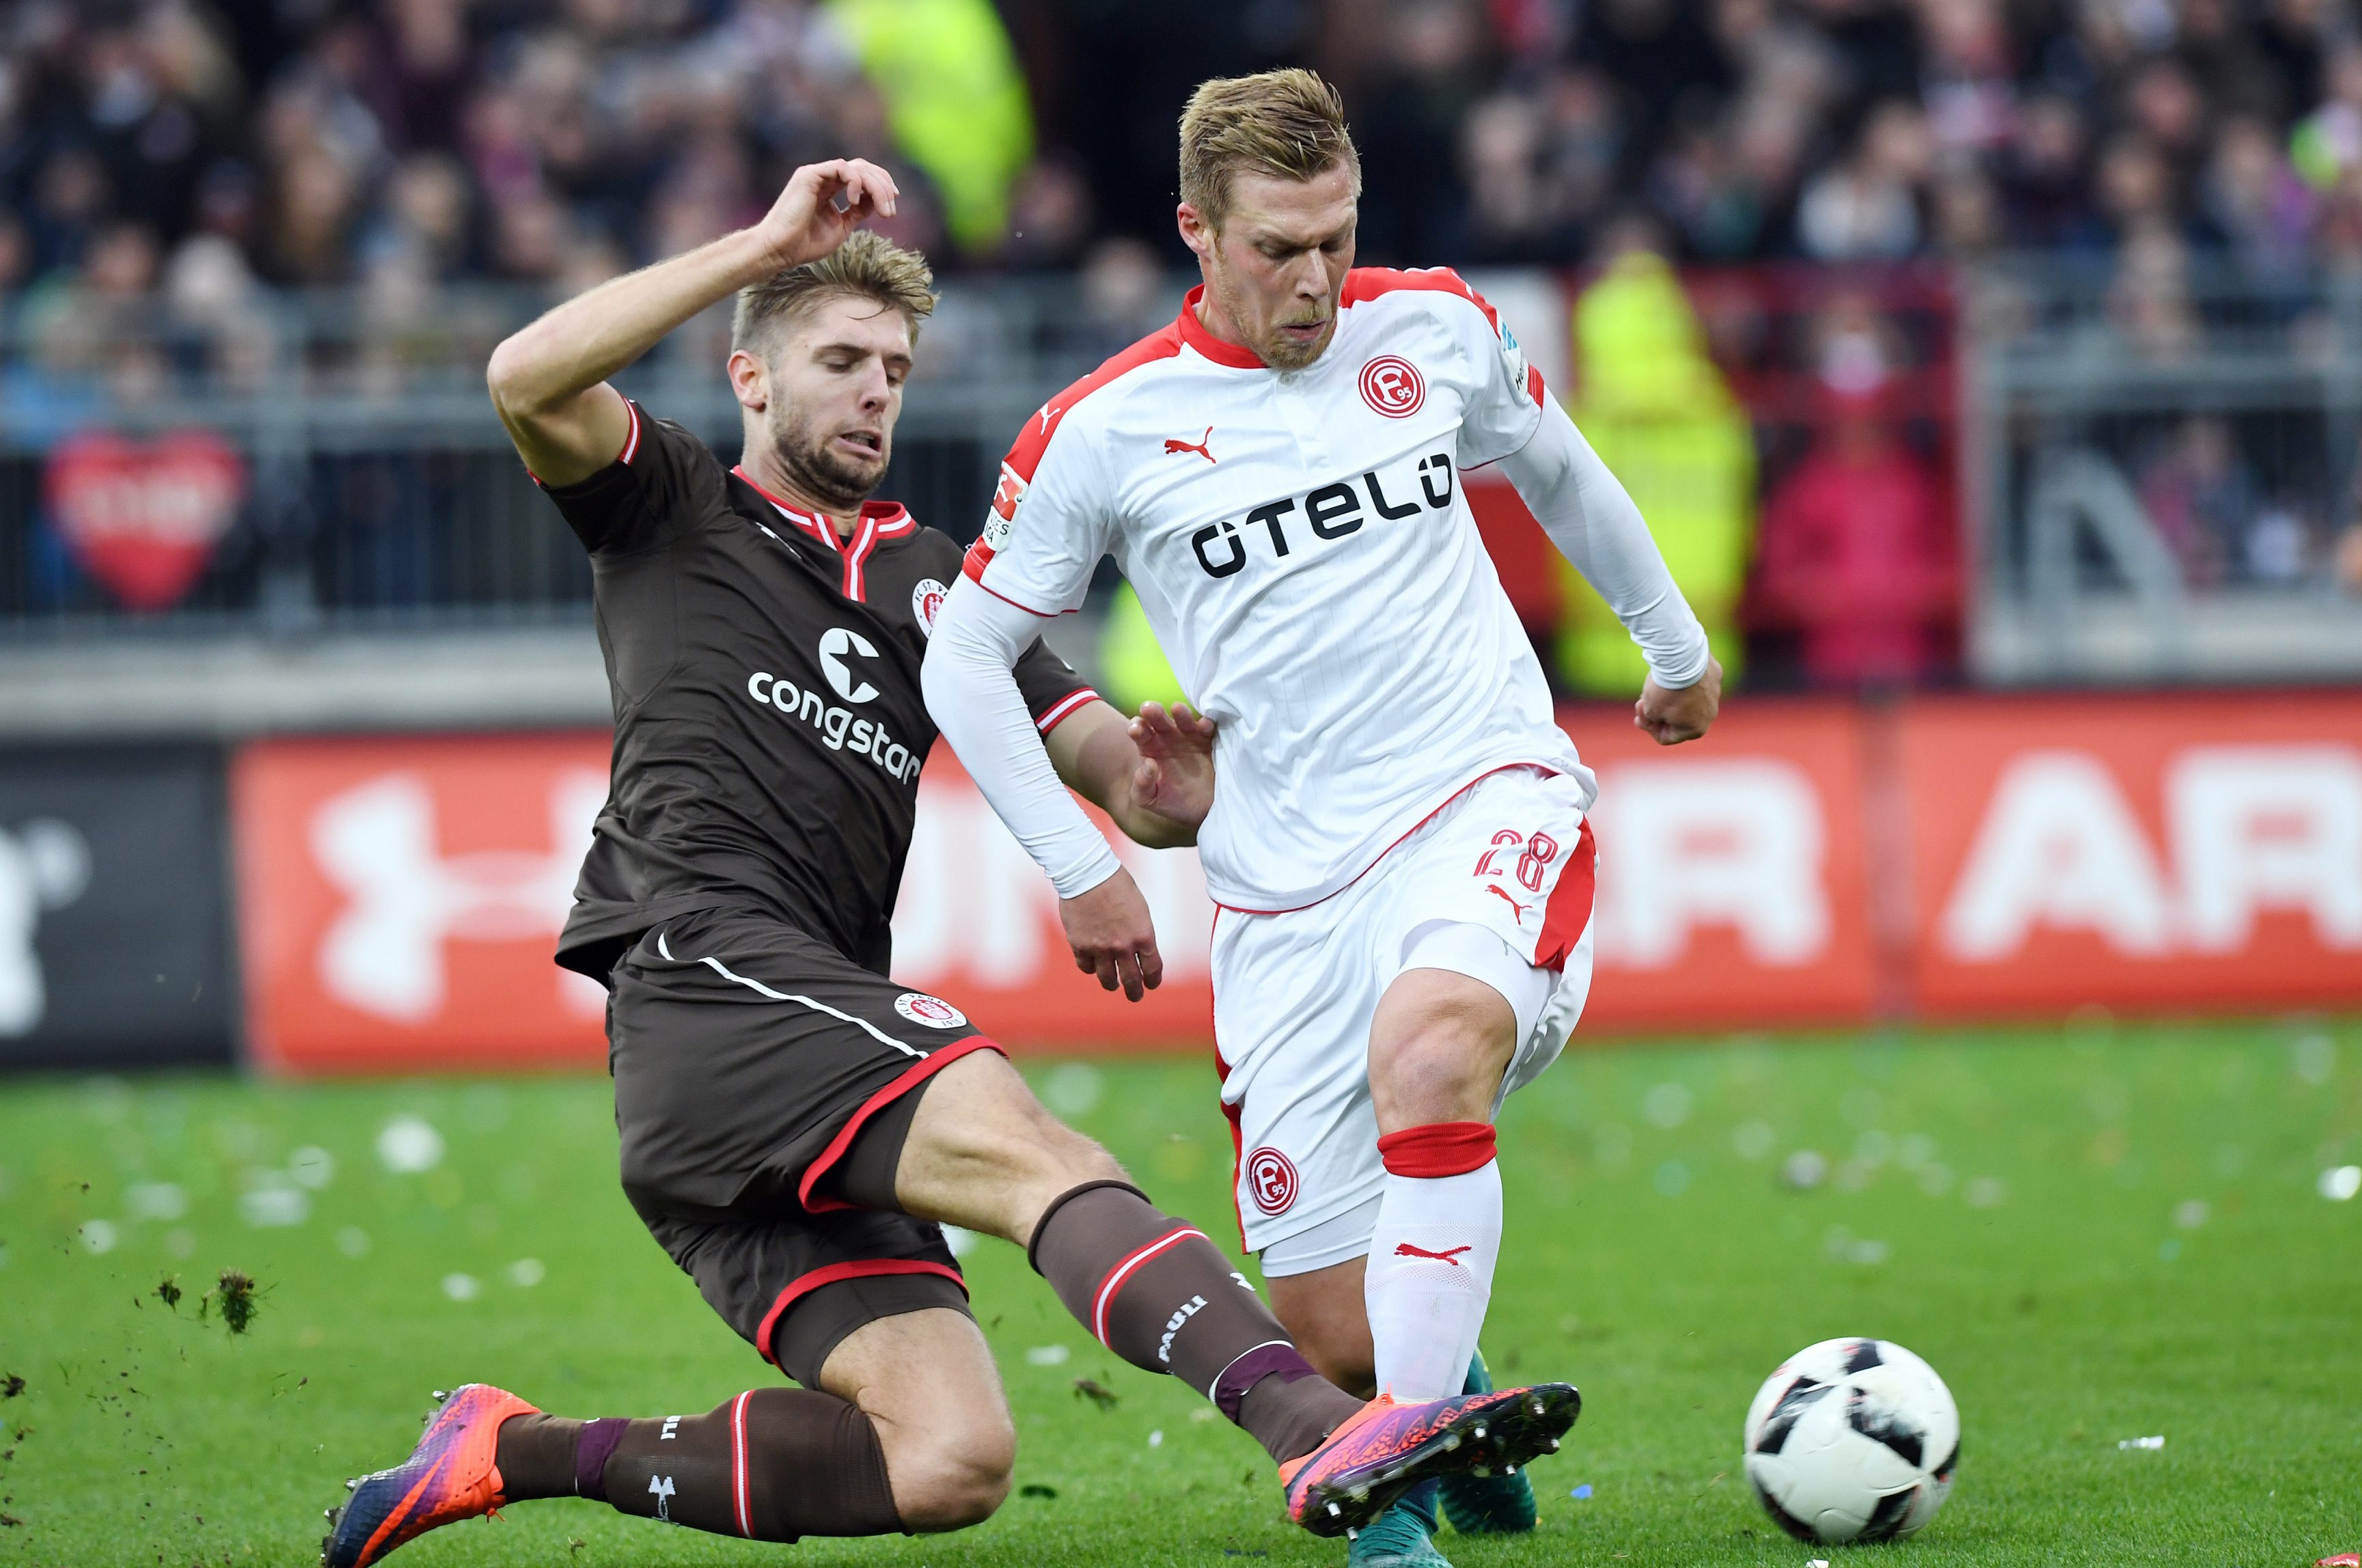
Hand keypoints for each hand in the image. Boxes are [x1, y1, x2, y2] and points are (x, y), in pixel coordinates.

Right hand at [753, 160, 899, 272]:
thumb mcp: (842, 226)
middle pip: (863, 168)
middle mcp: (824, 178)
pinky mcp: (810, 175)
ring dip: (876, 187)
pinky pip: (842, 168)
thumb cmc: (805, 243)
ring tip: (883, 209)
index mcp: (830, 188)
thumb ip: (858, 212)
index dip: (881, 187)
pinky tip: (854, 202)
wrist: (781, 249)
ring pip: (857, 167)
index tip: (893, 206)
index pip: (862, 177)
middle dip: (883, 186)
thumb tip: (878, 202)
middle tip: (891, 209)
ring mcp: (817, 174)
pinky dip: (855, 182)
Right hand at [1059, 868, 1162, 1001]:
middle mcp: (1123, 946)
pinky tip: (1093, 965)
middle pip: (1132, 981)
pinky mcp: (1079, 946)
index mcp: (1143, 935)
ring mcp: (1099, 948)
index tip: (1151, 984)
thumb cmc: (1116, 885)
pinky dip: (1090, 968)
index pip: (1152, 969)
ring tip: (1113, 985)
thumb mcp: (1139, 909)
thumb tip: (1137, 952)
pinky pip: (1086, 967)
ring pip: (1107, 980)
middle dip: (1135, 993)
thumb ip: (1139, 933)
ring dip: (1112, 984)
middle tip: (1136, 996)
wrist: (1087, 873)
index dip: (1153, 980)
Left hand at [1125, 701, 1217, 828]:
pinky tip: (1204, 725)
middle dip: (1154, 713)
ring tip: (1176, 709)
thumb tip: (1147, 765)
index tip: (1134, 729)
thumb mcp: (1149, 799)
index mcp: (1151, 749)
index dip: (1137, 729)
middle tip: (1148, 708)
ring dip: (1181, 714)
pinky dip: (1207, 725)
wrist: (1200, 812)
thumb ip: (1142, 786)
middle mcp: (1169, 739)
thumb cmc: (1170, 801)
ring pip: (1184, 721)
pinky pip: (1208, 730)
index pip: (1141, 735)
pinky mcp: (1209, 743)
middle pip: (1159, 721)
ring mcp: (1190, 738)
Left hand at [1635, 656, 1721, 744]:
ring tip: (1654, 685)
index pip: (1666, 737)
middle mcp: (1710, 714)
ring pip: (1689, 699)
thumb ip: (1654, 719)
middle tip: (1642, 701)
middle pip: (1679, 718)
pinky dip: (1683, 678)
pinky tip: (1670, 670)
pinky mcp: (1715, 674)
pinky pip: (1697, 680)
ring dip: (1671, 695)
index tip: (1638, 716)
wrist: (1682, 658)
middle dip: (1659, 712)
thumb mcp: (1651, 711)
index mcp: (1696, 730)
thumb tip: (1657, 716)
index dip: (1648, 727)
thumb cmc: (1665, 690)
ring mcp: (1715, 693)